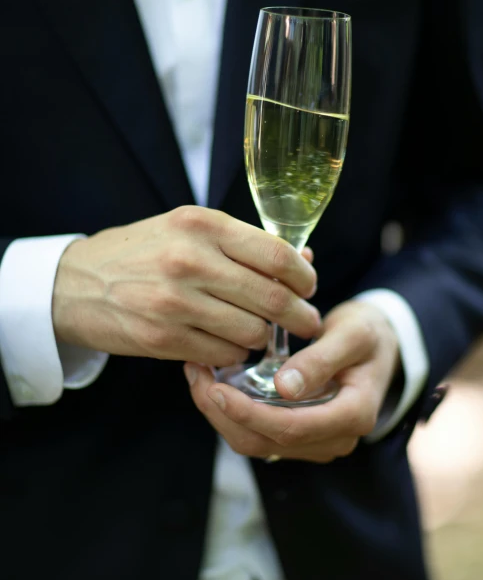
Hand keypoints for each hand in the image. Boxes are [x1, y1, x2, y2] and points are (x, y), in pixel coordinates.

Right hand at [52, 206, 319, 366]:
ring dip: (263, 336)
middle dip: (301, 316)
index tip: (309, 287)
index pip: (276, 254)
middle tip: (309, 322)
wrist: (75, 283)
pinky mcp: (162, 338)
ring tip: (258, 332)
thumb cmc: (141, 253)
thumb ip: (241, 243)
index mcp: (201, 225)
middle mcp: (190, 260)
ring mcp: (175, 302)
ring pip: (252, 331)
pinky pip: (224, 354)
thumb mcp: (187, 230)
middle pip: (272, 298)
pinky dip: (235, 353)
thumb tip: (303, 259)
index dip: (303, 276)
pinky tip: (228, 343)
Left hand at [185, 301, 399, 461]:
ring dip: (221, 415)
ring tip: (197, 375)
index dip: (249, 413)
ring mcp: (315, 440)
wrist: (378, 345)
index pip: (291, 428)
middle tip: (195, 375)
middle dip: (223, 414)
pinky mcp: (298, 434)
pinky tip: (213, 381)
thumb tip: (285, 386)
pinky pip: (257, 433)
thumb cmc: (367, 334)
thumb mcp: (352, 335)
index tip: (215, 388)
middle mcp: (333, 438)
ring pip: (256, 443)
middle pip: (265, 442)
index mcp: (353, 416)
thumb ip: (321, 360)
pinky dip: (231, 412)